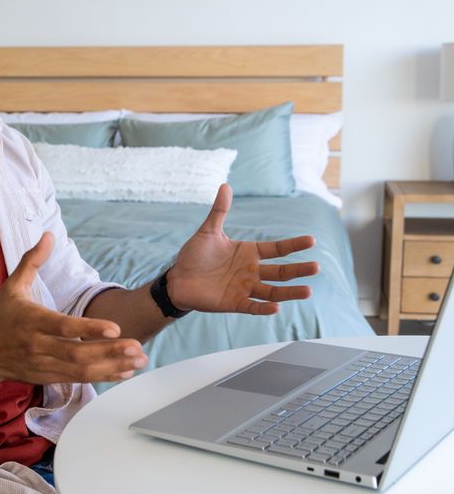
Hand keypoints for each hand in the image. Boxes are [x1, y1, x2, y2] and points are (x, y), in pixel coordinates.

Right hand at [0, 232, 147, 384]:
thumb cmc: (1, 317)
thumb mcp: (12, 286)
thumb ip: (32, 261)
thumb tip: (48, 235)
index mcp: (32, 321)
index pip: (63, 327)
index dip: (89, 329)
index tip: (115, 328)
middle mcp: (39, 346)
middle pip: (77, 353)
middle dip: (109, 351)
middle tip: (137, 346)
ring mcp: (45, 364)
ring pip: (82, 370)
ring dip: (113, 365)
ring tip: (139, 359)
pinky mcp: (50, 377)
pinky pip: (80, 379)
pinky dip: (104, 376)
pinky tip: (126, 370)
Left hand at [165, 183, 318, 315]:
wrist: (177, 279)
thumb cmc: (194, 255)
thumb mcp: (208, 231)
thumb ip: (220, 211)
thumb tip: (225, 185)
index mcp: (248, 252)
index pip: (276, 249)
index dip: (293, 245)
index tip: (311, 240)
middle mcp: (251, 271)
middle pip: (280, 271)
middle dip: (298, 270)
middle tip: (317, 267)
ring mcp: (244, 288)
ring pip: (272, 291)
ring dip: (289, 292)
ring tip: (308, 291)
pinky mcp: (234, 303)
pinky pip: (252, 307)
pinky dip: (264, 308)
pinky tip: (276, 307)